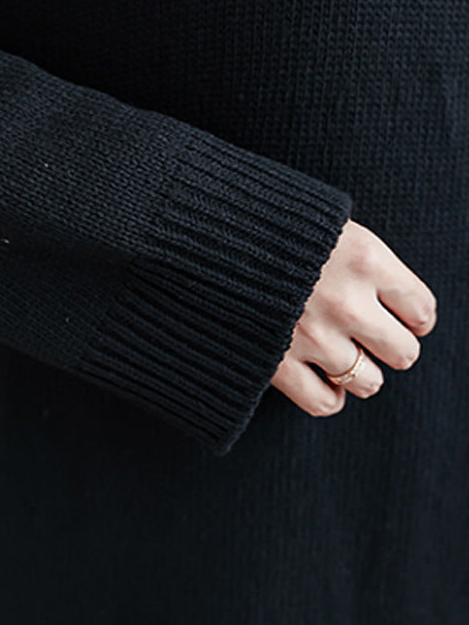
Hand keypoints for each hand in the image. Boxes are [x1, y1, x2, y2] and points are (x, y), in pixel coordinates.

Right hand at [270, 218, 437, 415]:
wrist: (203, 233)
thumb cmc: (267, 222)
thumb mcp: (325, 223)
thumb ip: (361, 259)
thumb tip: (387, 296)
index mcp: (366, 260)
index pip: (421, 310)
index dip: (415, 318)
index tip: (402, 317)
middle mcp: (346, 302)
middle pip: (403, 353)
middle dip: (391, 347)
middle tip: (373, 338)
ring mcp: (313, 337)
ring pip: (369, 382)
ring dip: (361, 373)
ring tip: (345, 357)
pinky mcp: (278, 363)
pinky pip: (324, 402)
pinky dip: (331, 397)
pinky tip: (326, 382)